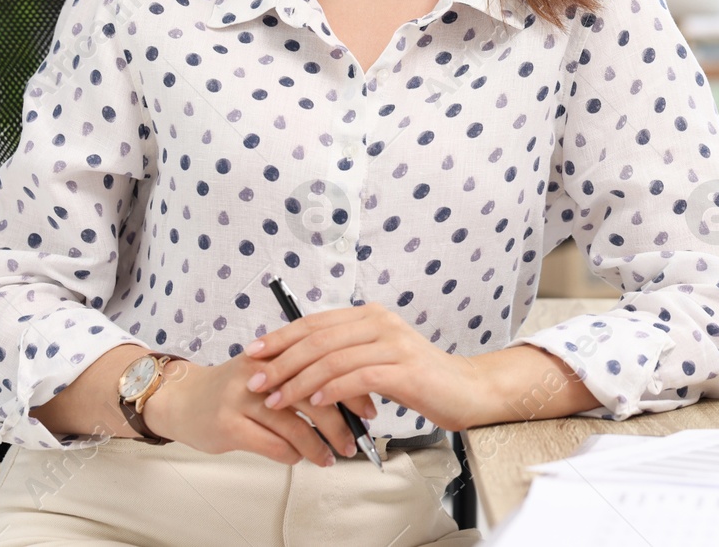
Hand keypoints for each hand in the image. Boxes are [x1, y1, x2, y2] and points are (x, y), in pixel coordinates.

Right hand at [141, 354, 377, 464]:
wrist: (185, 400)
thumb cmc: (237, 389)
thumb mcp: (270, 373)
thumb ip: (306, 377)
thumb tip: (355, 396)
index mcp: (277, 352)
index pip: (325, 366)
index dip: (351, 389)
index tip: (370, 409)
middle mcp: (260, 371)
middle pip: (314, 396)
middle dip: (341, 422)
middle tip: (356, 440)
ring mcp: (242, 398)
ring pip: (295, 425)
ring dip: (319, 445)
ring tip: (333, 457)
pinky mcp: (228, 424)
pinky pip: (273, 444)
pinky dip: (292, 454)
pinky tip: (299, 458)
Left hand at [247, 303, 487, 430]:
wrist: (465, 389)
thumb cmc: (419, 379)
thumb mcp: (378, 359)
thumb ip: (346, 355)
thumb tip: (302, 365)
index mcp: (370, 315)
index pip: (315, 321)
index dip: (280, 336)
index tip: (253, 352)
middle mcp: (379, 322)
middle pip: (318, 338)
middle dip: (281, 361)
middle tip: (255, 380)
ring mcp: (393, 343)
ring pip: (333, 358)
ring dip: (299, 381)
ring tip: (276, 399)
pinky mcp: (404, 369)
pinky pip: (358, 377)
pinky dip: (331, 390)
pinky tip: (313, 402)